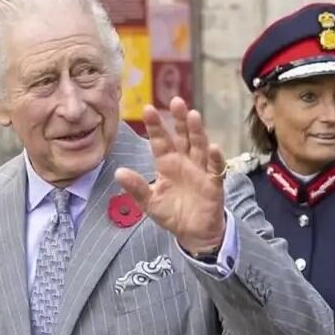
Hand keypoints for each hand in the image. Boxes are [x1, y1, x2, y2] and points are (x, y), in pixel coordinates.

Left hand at [115, 97, 227, 254]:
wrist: (193, 233)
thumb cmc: (172, 214)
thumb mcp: (149, 202)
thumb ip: (137, 187)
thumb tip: (119, 172)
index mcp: (168, 164)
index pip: (161, 141)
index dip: (155, 126)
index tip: (148, 109)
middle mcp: (185, 162)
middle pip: (183, 137)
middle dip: (180, 120)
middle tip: (176, 101)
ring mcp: (201, 170)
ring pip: (199, 147)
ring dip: (197, 132)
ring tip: (193, 116)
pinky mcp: (214, 183)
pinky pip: (216, 168)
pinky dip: (215, 158)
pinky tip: (213, 148)